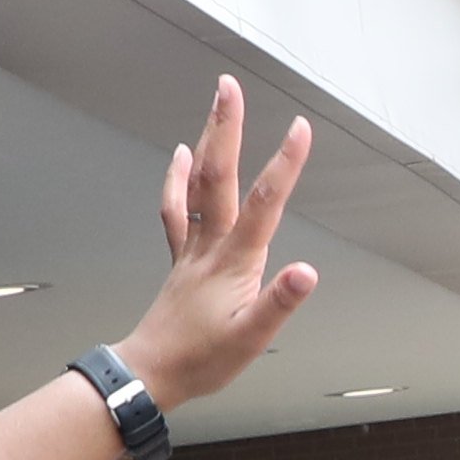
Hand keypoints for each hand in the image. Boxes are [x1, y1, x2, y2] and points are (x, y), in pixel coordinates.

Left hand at [117, 79, 319, 412]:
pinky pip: (177, 210)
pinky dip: (179, 179)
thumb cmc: (203, 360)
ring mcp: (193, 250)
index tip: (300, 127)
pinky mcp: (182, 259)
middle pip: (220, 177)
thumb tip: (307, 271)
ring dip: (209, 142)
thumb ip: (279, 303)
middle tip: (229, 85)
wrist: (151, 373)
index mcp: (235, 262)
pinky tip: (183, 156)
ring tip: (216, 103)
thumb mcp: (252, 339)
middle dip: (227, 129)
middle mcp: (211, 246)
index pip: (266, 204)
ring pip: (200, 185)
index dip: (285, 165)